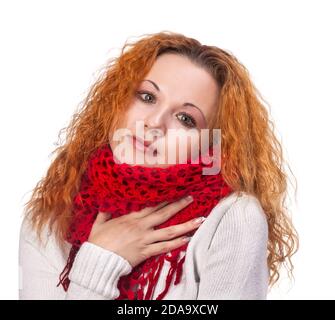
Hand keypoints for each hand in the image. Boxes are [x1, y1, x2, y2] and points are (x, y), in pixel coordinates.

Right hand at [87, 196, 205, 267]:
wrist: (98, 260)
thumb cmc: (98, 242)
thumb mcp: (99, 224)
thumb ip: (104, 213)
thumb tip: (104, 204)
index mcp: (131, 218)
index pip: (152, 206)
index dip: (165, 198)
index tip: (175, 191)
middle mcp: (141, 227)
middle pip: (164, 214)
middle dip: (179, 205)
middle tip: (191, 198)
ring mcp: (145, 239)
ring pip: (169, 231)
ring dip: (186, 225)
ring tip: (199, 220)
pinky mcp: (146, 252)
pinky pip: (164, 247)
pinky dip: (177, 243)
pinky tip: (187, 239)